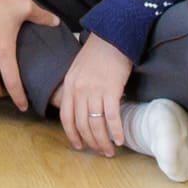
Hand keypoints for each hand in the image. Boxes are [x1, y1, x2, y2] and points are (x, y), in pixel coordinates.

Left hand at [53, 33, 135, 156]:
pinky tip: (121, 139)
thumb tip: (81, 109)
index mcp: (69, 85)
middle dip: (91, 142)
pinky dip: (116, 131)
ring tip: (110, 150)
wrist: (113, 35)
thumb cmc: (98, 53)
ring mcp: (94, 90)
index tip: (79, 146)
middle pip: (81, 124)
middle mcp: (79, 90)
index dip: (72, 134)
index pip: (66, 117)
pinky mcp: (111, 90)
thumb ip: (77, 88)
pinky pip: (111, 117)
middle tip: (100, 152)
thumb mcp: (78, 69)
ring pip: (95, 124)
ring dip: (103, 141)